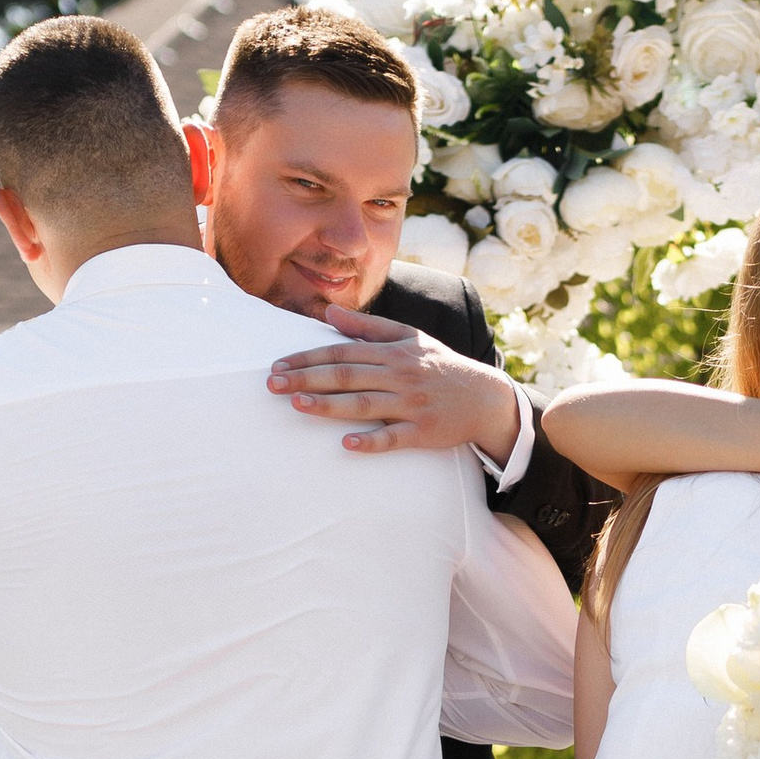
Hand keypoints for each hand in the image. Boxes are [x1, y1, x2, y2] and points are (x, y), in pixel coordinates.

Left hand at [267, 308, 521, 463]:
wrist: (486, 397)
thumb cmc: (441, 367)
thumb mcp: (409, 338)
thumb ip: (368, 328)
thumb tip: (328, 314)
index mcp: (393, 352)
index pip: (343, 351)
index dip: (309, 357)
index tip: (279, 365)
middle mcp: (400, 375)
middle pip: (347, 375)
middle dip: (307, 379)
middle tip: (273, 385)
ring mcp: (411, 405)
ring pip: (364, 404)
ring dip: (330, 405)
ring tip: (298, 405)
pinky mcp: (423, 432)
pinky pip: (394, 438)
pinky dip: (371, 441)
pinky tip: (347, 444)